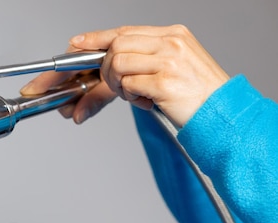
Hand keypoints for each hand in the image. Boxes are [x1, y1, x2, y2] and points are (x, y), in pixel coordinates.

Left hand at [21, 25, 229, 126]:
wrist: (222, 114)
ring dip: (118, 85)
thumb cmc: (197, 95)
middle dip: (105, 68)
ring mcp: (169, 61)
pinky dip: (131, 97)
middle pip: (117, 45)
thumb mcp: (174, 67)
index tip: (77, 43)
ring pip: (118, 64)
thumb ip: (146, 58)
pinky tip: (147, 102)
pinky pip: (128, 85)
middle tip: (114, 85)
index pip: (125, 30)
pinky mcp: (165, 82)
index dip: (97, 37)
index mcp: (172, 35)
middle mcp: (171, 43)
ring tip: (136, 95)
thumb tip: (112, 60)